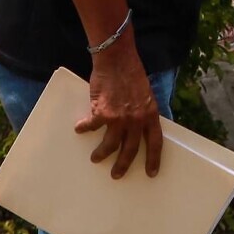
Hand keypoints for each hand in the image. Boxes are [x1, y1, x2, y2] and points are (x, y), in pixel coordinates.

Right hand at [78, 42, 162, 178]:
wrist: (116, 59)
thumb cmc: (132, 72)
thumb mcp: (146, 93)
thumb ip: (143, 111)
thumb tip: (138, 125)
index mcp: (150, 114)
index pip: (155, 143)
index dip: (153, 159)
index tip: (151, 173)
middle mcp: (136, 120)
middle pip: (130, 150)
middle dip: (123, 165)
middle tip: (117, 174)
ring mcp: (118, 118)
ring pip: (110, 145)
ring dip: (101, 154)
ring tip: (96, 158)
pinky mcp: (101, 113)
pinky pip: (91, 126)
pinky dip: (84, 128)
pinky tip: (79, 129)